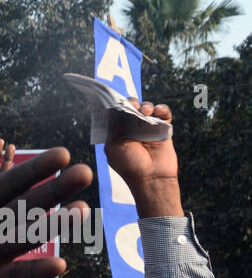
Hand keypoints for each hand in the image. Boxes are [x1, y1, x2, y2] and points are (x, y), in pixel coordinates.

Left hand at [0, 129, 86, 277]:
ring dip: (54, 225)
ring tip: (82, 211)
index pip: (12, 182)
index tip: (63, 154)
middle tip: (85, 173)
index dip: (35, 169)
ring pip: (28, 235)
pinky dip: (36, 270)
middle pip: (29, 205)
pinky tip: (59, 264)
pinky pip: (16, 273)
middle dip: (55, 190)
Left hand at [103, 99, 180, 217]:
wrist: (151, 177)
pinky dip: (162, 109)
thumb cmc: (129, 165)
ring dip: (146, 106)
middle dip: (131, 103)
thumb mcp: (114, 146)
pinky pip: (164, 113)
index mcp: (118, 133)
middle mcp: (132, 128)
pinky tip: (158, 112)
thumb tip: (114, 108)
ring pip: (148, 108)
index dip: (116, 105)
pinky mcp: (163, 128)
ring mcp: (148, 127)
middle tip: (132, 106)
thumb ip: (113, 127)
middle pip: (132, 107)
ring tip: (146, 112)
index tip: (115, 100)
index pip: (116, 113)